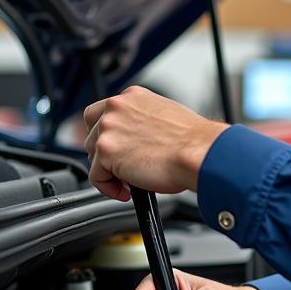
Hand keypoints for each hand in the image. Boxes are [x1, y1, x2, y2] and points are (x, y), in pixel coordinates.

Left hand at [83, 86, 227, 199]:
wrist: (198, 152)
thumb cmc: (191, 141)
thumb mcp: (164, 116)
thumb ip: (141, 121)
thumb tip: (134, 138)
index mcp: (132, 97)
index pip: (102, 112)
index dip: (106, 134)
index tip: (114, 147)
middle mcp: (117, 108)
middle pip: (92, 133)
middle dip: (105, 153)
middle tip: (122, 167)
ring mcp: (109, 129)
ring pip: (92, 155)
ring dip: (108, 171)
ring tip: (129, 181)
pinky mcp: (106, 152)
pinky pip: (96, 177)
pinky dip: (108, 188)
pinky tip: (126, 192)